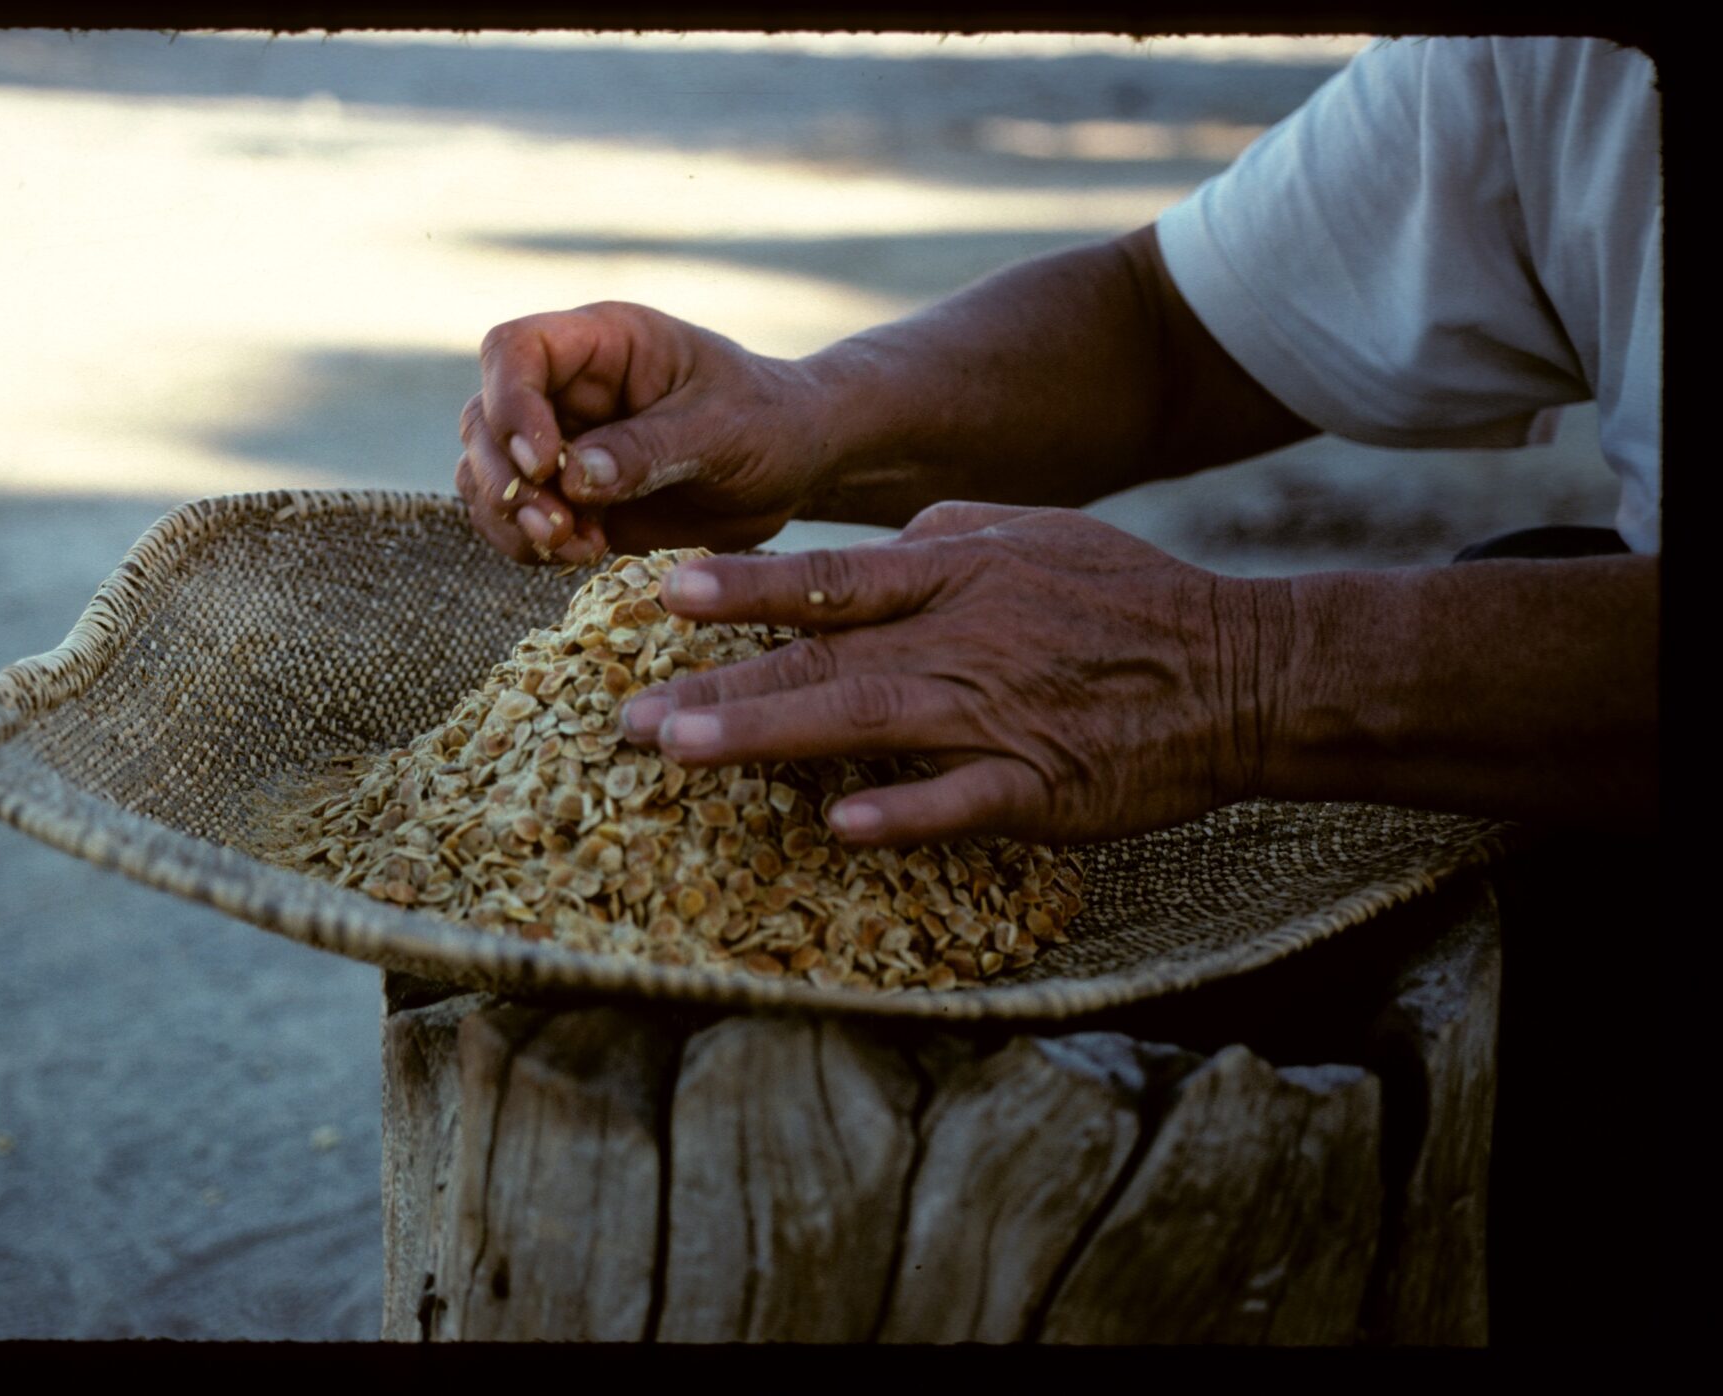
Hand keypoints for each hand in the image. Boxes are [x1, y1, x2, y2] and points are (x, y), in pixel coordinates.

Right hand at [456, 301, 829, 563]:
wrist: (792, 468)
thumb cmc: (768, 422)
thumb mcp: (725, 428)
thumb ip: (652, 448)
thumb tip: (574, 478)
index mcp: (602, 342)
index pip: (514, 350)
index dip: (511, 404)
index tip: (545, 464)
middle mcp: (567, 387)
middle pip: (483, 417)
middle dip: (503, 477)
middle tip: (555, 524)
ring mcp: (561, 443)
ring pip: (484, 472)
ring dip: (511, 517)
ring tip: (575, 545)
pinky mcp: (568, 497)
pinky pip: (512, 518)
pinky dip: (529, 544)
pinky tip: (583, 553)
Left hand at [618, 502, 1296, 846]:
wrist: (1243, 669)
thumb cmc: (1129, 597)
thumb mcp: (1036, 533)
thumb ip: (946, 537)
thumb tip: (880, 543)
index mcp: (958, 574)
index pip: (831, 580)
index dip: (745, 588)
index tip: (661, 594)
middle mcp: (963, 637)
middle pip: (822, 660)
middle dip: (719, 688)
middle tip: (628, 718)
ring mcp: (999, 713)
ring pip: (866, 722)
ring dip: (770, 737)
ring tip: (684, 754)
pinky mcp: (1041, 784)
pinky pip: (961, 800)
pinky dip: (903, 810)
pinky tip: (836, 825)